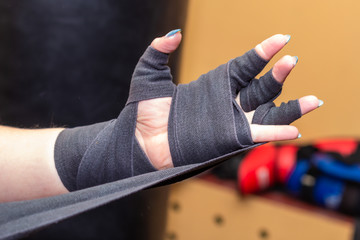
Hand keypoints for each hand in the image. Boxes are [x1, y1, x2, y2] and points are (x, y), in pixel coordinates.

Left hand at [135, 31, 320, 169]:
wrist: (138, 142)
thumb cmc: (142, 111)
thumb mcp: (148, 74)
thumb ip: (159, 50)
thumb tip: (175, 34)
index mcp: (213, 84)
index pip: (245, 65)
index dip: (263, 52)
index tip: (281, 38)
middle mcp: (226, 102)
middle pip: (261, 87)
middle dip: (279, 74)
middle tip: (292, 59)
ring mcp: (230, 122)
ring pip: (267, 112)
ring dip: (291, 106)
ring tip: (313, 99)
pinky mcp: (229, 141)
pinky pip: (259, 136)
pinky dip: (278, 132)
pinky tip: (295, 128)